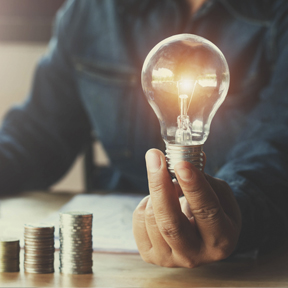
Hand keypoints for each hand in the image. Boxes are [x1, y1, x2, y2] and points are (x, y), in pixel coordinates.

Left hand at [133, 149, 241, 267]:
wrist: (204, 234)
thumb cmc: (214, 208)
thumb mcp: (219, 192)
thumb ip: (203, 178)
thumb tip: (179, 159)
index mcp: (222, 239)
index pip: (206, 211)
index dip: (193, 186)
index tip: (181, 164)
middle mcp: (195, 255)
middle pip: (170, 223)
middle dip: (160, 186)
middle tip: (155, 158)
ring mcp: (170, 259)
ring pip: (152, 219)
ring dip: (156, 192)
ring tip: (168, 185)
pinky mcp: (151, 256)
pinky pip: (139, 221)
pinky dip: (145, 203)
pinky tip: (157, 202)